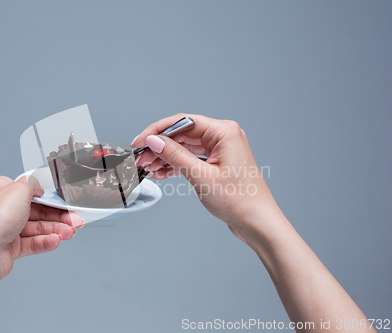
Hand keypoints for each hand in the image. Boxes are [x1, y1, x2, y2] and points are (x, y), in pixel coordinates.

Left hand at [0, 176, 83, 282]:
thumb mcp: (19, 189)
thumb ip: (33, 183)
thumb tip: (40, 185)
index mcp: (5, 191)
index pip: (35, 193)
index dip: (53, 198)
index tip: (68, 203)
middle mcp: (6, 209)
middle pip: (40, 212)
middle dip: (60, 217)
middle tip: (75, 221)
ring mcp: (9, 229)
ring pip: (39, 228)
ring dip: (57, 230)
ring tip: (69, 233)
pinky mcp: (12, 247)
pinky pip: (34, 243)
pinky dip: (47, 242)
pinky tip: (56, 241)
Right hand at [132, 114, 282, 246]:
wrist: (258, 223)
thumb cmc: (240, 201)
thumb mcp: (201, 176)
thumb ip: (175, 155)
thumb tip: (154, 140)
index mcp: (224, 132)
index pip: (183, 122)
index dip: (157, 131)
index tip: (140, 141)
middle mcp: (224, 137)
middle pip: (182, 134)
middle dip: (160, 147)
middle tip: (141, 158)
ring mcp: (221, 151)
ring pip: (185, 147)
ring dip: (166, 157)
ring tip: (148, 167)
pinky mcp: (218, 164)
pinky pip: (192, 158)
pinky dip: (177, 165)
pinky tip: (162, 173)